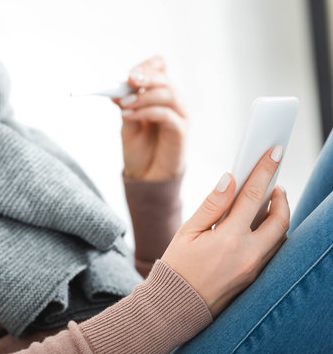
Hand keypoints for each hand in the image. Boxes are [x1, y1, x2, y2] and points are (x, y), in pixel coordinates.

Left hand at [114, 56, 187, 180]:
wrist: (145, 174)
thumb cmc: (138, 147)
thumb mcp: (126, 124)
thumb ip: (125, 106)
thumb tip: (116, 91)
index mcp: (157, 93)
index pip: (159, 67)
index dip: (147, 67)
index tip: (129, 75)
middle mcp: (171, 100)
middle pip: (164, 78)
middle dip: (145, 78)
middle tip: (128, 82)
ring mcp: (179, 114)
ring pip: (168, 94)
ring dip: (143, 97)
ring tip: (124, 105)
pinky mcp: (180, 130)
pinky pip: (167, 114)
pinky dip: (147, 112)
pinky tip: (129, 116)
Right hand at [161, 146, 289, 317]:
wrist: (178, 306)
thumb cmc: (177, 268)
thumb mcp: (186, 232)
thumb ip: (211, 205)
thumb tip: (229, 180)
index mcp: (228, 240)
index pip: (253, 197)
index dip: (265, 171)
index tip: (275, 152)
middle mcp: (248, 255)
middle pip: (280, 219)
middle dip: (281, 197)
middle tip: (273, 184)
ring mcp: (254, 268)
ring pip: (280, 237)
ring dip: (278, 216)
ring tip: (265, 203)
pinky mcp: (254, 277)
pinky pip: (272, 251)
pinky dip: (271, 234)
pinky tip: (258, 226)